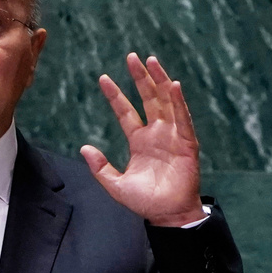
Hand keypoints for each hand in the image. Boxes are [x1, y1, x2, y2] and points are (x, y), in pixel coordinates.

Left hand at [80, 53, 204, 226]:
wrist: (168, 216)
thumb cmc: (145, 202)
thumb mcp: (115, 185)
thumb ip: (100, 167)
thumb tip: (84, 148)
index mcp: (139, 141)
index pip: (126, 112)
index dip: (116, 95)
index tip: (103, 78)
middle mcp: (156, 134)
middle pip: (148, 98)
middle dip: (140, 78)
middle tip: (132, 56)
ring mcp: (172, 136)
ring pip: (166, 102)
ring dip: (160, 81)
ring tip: (151, 61)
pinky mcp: (187, 144)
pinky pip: (183, 119)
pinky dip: (179, 103)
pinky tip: (173, 86)